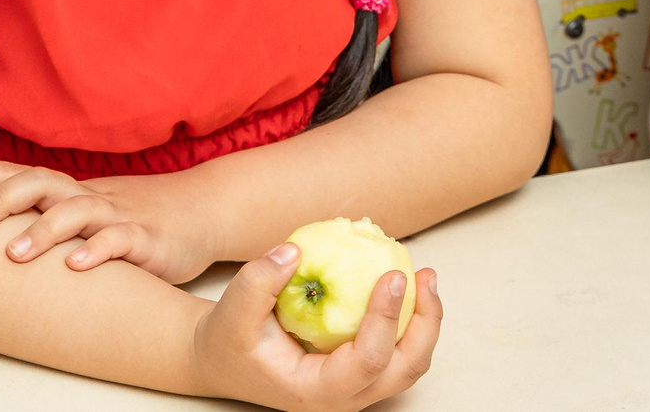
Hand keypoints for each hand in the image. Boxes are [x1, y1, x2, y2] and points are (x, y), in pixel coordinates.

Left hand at [0, 159, 216, 285]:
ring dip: (43, 231)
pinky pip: (119, 241)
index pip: (10, 172)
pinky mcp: (145, 239)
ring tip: (14, 254)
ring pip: (75, 212)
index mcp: (64, 190)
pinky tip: (76, 265)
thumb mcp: (80, 211)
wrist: (198, 211)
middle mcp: (84, 195)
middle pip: (37, 185)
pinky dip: (97, 251)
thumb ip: (39, 213)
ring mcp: (115, 214)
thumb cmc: (128, 214)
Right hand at [192, 244, 439, 411]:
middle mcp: (343, 399)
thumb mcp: (232, 309)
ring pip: (408, 364)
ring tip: (424, 277)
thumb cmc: (229, 337)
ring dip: (424, 323)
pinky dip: (408, 321)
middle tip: (423, 275)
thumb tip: (295, 251)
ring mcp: (355, 389)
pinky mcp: (359, 373)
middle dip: (425, 323)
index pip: (367, 362)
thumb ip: (259, 280)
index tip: (393, 275)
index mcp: (316, 392)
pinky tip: (404, 286)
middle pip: (404, 369)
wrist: (224, 359)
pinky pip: (396, 351)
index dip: (386, 319)